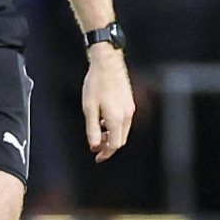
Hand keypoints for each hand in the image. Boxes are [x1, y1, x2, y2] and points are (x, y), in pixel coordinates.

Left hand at [83, 47, 135, 161]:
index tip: (96, 155)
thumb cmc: (96, 83)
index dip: (105, 152)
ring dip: (111, 135)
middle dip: (108, 145)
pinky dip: (115, 125)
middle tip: (95, 145)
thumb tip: (94, 145)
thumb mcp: (89, 108)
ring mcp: (130, 108)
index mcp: (117, 118)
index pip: (114, 144)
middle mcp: (127, 115)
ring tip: (97, 130)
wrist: (107, 64)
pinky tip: (103, 119)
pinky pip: (124, 121)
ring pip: (123, 130)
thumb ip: (92, 128)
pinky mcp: (129, 102)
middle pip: (120, 139)